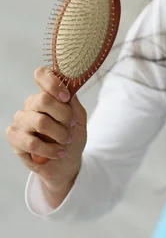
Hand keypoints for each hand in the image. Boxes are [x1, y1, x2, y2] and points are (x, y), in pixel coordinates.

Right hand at [6, 67, 86, 191]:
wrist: (67, 162)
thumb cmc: (72, 137)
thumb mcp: (79, 118)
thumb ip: (72, 102)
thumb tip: (68, 86)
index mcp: (48, 95)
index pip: (41, 75)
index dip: (53, 83)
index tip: (66, 97)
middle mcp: (32, 105)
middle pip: (42, 99)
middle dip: (64, 115)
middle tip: (70, 126)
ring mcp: (21, 120)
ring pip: (40, 122)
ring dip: (60, 134)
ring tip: (66, 141)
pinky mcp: (15, 138)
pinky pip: (32, 142)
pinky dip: (50, 149)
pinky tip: (58, 152)